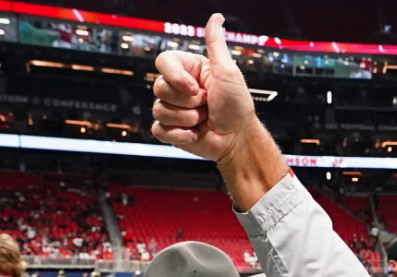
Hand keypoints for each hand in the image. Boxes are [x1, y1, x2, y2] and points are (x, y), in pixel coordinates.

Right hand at [152, 14, 257, 164]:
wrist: (238, 139)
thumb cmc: (237, 106)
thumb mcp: (228, 72)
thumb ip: (216, 44)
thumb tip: (216, 18)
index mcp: (188, 70)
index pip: (163, 62)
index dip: (176, 77)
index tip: (196, 88)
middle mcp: (178, 88)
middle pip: (159, 88)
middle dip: (188, 101)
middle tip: (207, 104)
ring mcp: (172, 109)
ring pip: (159, 110)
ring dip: (188, 118)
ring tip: (204, 119)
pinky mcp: (169, 130)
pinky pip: (158, 129)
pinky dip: (179, 135)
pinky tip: (195, 134)